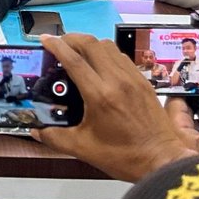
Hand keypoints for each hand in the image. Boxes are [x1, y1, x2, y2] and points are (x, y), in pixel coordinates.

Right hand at [29, 34, 194, 181]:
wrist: (161, 160)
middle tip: (60, 42)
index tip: (46, 39)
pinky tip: (101, 64)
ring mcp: (132, 78)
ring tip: (78, 51)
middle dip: (71, 38)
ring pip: (108, 46)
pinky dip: (107, 53)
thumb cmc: (127, 156)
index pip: (73, 59)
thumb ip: (56, 138)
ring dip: (90, 43)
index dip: (56, 45)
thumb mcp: (84, 149)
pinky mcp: (143, 81)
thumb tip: (37, 132)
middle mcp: (117, 81)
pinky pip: (122, 56)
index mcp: (100, 96)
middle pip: (91, 43)